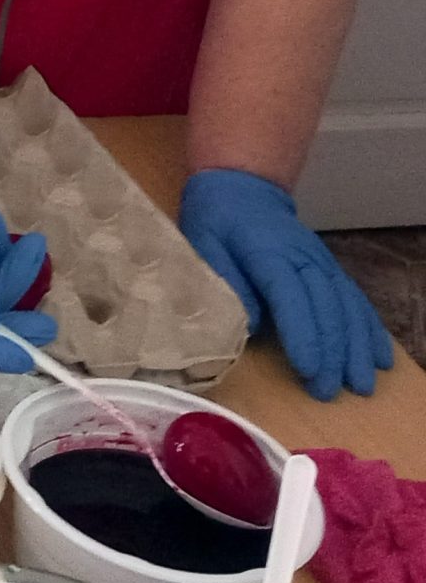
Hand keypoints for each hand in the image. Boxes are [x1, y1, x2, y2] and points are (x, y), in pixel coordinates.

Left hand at [181, 167, 392, 399]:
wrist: (242, 189)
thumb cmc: (216, 221)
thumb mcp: (202, 244)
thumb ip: (223, 280)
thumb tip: (246, 323)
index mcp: (268, 252)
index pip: (289, 296)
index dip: (301, 334)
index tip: (307, 369)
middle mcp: (304, 258)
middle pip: (325, 307)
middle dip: (330, 353)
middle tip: (328, 392)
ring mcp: (323, 264)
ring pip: (347, 307)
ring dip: (356, 348)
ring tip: (361, 385)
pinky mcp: (331, 271)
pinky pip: (356, 301)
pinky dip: (370, 330)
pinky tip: (380, 358)